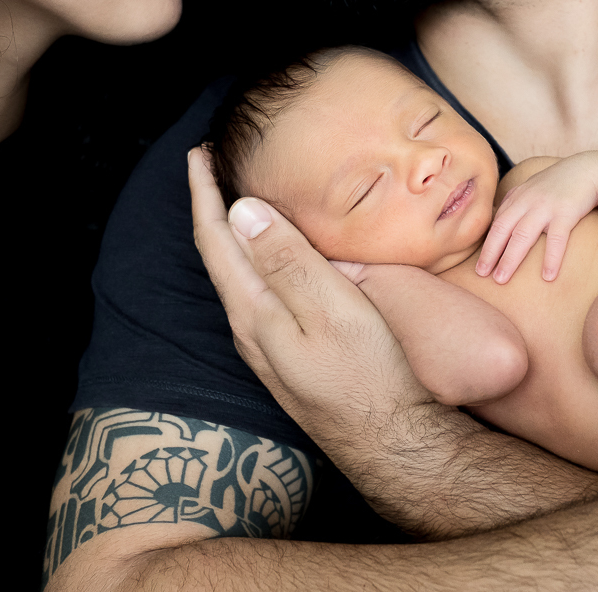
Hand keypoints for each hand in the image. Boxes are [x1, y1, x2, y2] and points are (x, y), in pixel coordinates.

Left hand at [187, 147, 429, 445]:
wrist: (398, 446)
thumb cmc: (372, 378)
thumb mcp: (334, 310)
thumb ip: (289, 261)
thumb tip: (242, 210)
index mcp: (254, 312)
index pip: (216, 239)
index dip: (205, 192)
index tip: (199, 152)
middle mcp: (252, 331)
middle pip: (221, 257)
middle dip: (213, 208)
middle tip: (213, 166)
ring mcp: (272, 349)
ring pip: (240, 279)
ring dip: (234, 235)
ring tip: (238, 202)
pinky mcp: (295, 359)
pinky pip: (262, 296)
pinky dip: (259, 262)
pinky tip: (278, 261)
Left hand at [477, 152, 597, 282]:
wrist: (586, 170)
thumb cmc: (557, 184)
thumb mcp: (531, 190)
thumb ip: (515, 205)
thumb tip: (499, 226)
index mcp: (517, 198)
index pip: (496, 224)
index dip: (486, 245)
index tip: (479, 266)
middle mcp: (527, 202)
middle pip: (503, 230)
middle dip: (490, 253)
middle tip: (482, 274)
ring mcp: (545, 207)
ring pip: (522, 236)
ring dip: (510, 259)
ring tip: (501, 279)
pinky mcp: (566, 213)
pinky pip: (556, 239)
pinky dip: (551, 258)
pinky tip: (547, 276)